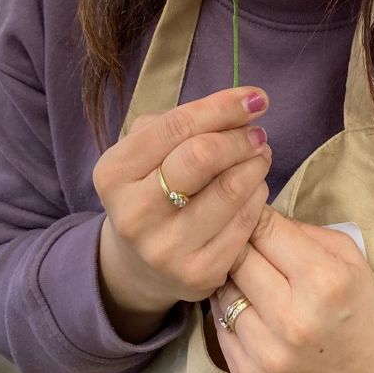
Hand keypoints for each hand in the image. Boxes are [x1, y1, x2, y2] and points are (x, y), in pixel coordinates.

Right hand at [94, 87, 271, 338]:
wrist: (139, 264)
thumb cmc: (150, 188)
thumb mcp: (147, 150)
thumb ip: (183, 122)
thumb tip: (242, 107)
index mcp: (114, 173)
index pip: (176, 126)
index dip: (222, 107)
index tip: (256, 97)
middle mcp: (133, 214)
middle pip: (202, 156)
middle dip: (240, 138)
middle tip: (258, 134)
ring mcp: (164, 249)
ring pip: (230, 190)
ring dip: (255, 165)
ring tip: (259, 157)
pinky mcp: (197, 275)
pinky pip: (244, 224)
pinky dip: (257, 198)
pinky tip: (253, 189)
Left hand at [213, 207, 373, 372]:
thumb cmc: (365, 310)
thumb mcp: (349, 257)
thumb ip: (302, 231)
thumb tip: (256, 213)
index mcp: (322, 280)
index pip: (265, 230)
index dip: (254, 216)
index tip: (251, 212)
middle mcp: (292, 318)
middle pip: (237, 258)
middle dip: (238, 244)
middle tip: (243, 241)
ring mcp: (267, 353)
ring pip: (222, 292)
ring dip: (230, 278)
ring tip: (246, 275)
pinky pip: (219, 328)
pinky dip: (227, 312)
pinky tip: (247, 307)